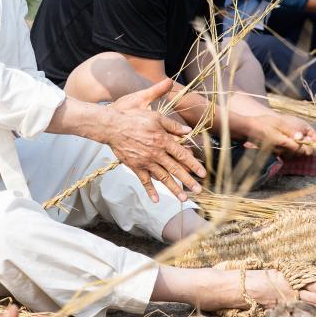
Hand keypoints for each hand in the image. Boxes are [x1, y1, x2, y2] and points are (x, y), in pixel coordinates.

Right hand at [106, 80, 205, 202]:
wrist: (112, 126)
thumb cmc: (134, 118)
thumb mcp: (155, 116)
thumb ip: (172, 125)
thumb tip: (188, 130)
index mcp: (163, 140)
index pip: (182, 154)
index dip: (193, 164)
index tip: (202, 173)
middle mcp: (156, 153)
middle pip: (175, 169)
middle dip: (188, 180)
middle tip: (198, 190)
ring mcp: (145, 162)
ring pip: (162, 177)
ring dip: (173, 188)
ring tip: (183, 198)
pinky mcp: (135, 166)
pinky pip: (144, 181)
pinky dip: (150, 190)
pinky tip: (156, 200)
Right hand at [249, 114, 315, 156]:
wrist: (247, 129)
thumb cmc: (262, 123)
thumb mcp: (278, 123)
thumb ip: (290, 131)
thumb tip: (301, 137)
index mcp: (284, 142)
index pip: (301, 149)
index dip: (309, 146)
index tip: (311, 140)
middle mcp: (281, 150)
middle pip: (298, 153)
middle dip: (305, 148)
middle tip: (308, 140)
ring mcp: (276, 152)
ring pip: (292, 154)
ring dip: (298, 149)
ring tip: (300, 140)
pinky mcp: (272, 151)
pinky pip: (285, 153)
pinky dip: (290, 149)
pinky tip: (289, 141)